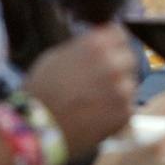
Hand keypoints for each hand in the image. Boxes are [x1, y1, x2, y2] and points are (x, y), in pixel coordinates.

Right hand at [22, 24, 137, 159]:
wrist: (35, 130)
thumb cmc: (40, 91)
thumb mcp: (56, 56)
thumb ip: (83, 47)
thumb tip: (99, 44)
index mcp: (97, 45)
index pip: (120, 34)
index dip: (113, 44)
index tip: (109, 51)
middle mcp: (115, 63)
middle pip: (128, 57)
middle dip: (118, 66)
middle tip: (100, 80)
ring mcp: (123, 89)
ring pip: (129, 83)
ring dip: (117, 89)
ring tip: (93, 101)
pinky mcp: (125, 112)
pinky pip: (126, 106)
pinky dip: (115, 110)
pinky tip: (95, 115)